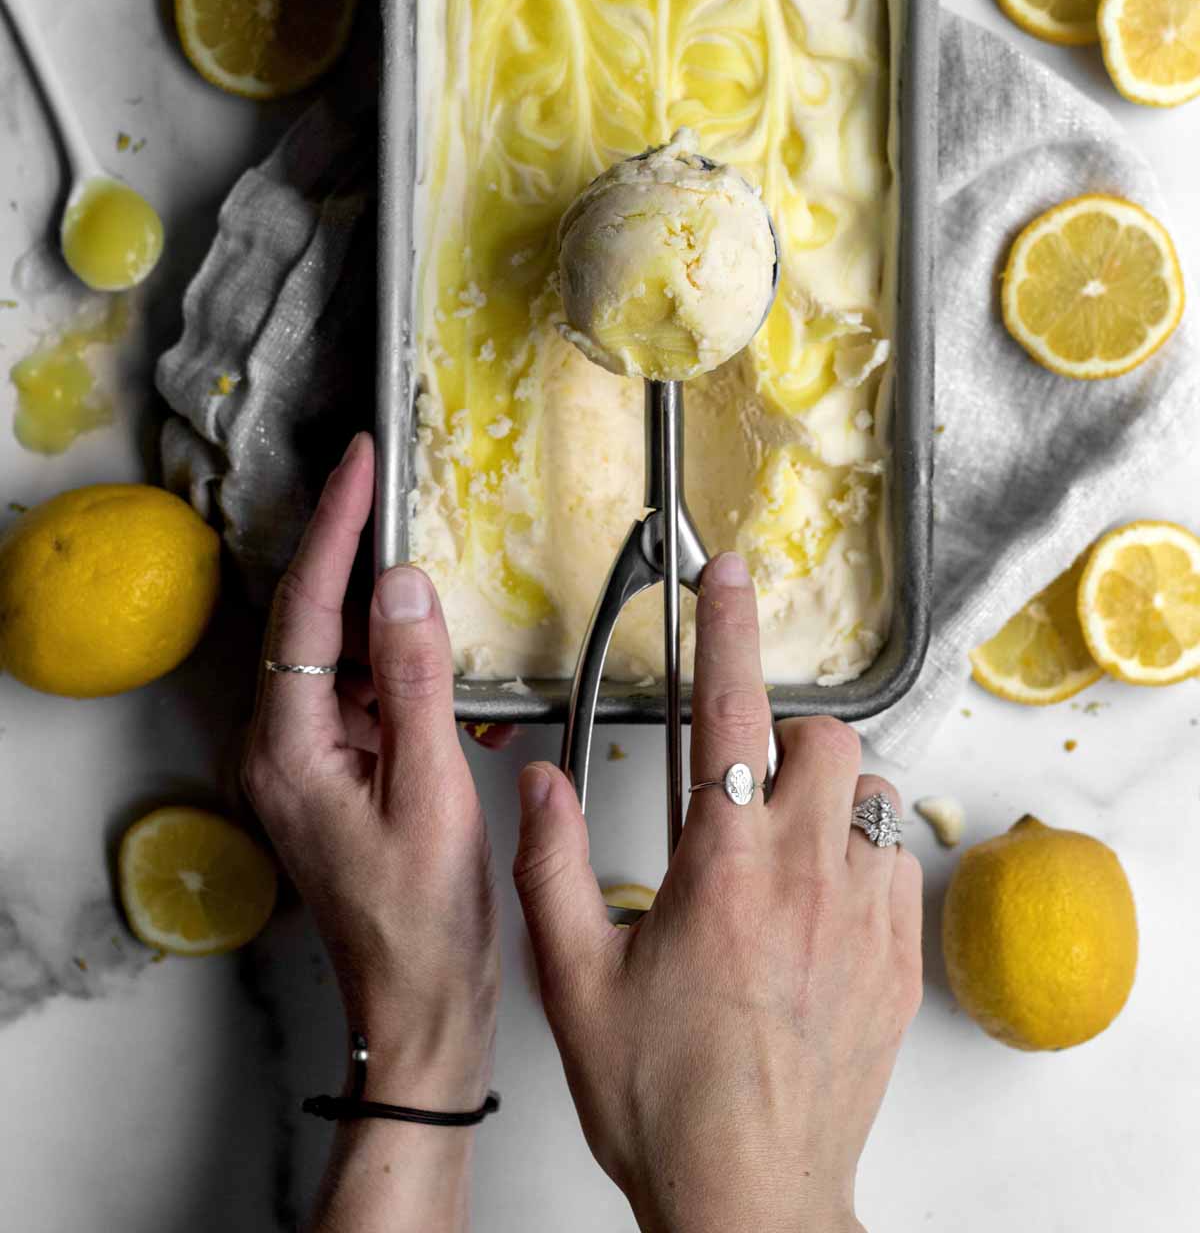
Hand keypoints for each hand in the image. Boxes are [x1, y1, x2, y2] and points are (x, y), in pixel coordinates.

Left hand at [243, 433, 498, 1232]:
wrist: (421, 1008)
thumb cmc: (425, 923)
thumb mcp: (433, 790)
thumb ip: (417, 681)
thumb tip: (401, 585)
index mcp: (290, 749)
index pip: (304, 610)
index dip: (335, 527)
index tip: (361, 463)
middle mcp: (282, 748)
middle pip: (314, 623)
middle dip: (357, 555)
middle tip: (396, 486)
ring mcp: (308, 762)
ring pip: (345, 656)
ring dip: (395, 624)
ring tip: (447, 585)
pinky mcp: (337, 775)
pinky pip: (369, 698)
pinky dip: (412, 679)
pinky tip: (460, 687)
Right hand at [512, 551, 922, 1232]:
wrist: (750, 1200)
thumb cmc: (662, 1101)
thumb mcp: (573, 979)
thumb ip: (550, 864)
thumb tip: (539, 782)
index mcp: (722, 866)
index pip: (731, 709)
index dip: (728, 625)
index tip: (728, 572)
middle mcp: (804, 876)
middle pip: (825, 736)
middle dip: (787, 733)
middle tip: (744, 783)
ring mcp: (863, 919)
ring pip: (869, 795)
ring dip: (826, 797)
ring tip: (780, 848)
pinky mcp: (899, 963)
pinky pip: (896, 867)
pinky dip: (862, 862)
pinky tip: (818, 910)